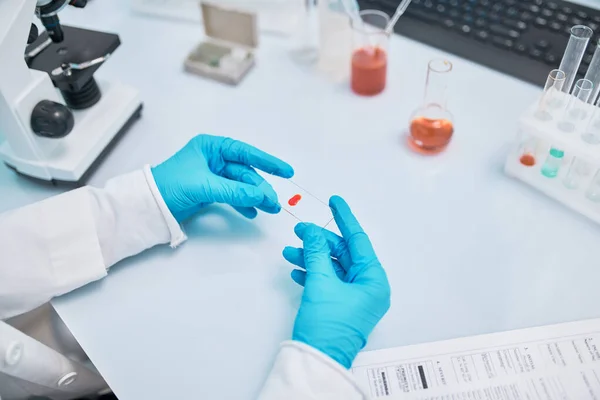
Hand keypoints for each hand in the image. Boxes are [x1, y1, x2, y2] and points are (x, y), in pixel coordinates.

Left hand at [151, 135, 293, 221]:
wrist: (148, 204)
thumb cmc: (170, 185)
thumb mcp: (204, 186)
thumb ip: (234, 191)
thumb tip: (260, 195)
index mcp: (212, 147)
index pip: (246, 153)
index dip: (267, 162)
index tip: (286, 171)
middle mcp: (214, 158)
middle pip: (246, 172)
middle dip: (261, 187)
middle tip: (274, 202)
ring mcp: (213, 175)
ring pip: (241, 185)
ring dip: (255, 197)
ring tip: (268, 209)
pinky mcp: (210, 191)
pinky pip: (233, 195)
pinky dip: (243, 203)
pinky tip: (252, 212)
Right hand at [282, 196, 390, 367]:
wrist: (317, 360)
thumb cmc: (328, 330)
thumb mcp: (321, 282)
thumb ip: (316, 252)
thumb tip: (312, 231)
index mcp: (373, 280)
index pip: (358, 240)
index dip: (345, 218)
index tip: (337, 202)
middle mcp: (367, 287)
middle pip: (343, 253)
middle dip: (319, 241)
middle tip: (301, 230)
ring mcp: (354, 297)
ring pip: (332, 266)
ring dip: (311, 258)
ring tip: (292, 252)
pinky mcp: (340, 304)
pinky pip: (327, 280)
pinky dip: (312, 273)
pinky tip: (298, 269)